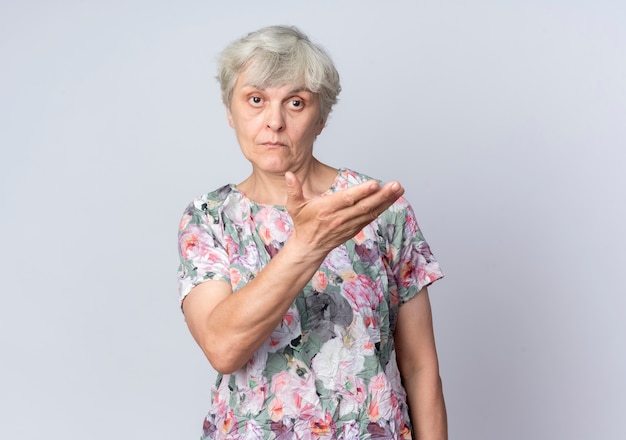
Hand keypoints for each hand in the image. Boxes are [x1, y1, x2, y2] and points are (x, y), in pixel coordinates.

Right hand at [284, 172, 403, 254]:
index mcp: (326, 210)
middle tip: (396, 185)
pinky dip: (382, 208)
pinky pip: (370, 217)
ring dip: (386, 201)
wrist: (309, 247)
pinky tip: (392, 199)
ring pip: (370, 212)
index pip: (346, 200)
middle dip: (382, 196)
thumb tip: (289, 175)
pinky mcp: (355, 228)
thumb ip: (293, 190)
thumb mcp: (294, 207)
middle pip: (363, 206)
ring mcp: (349, 225)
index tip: (374, 184)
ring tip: (398, 189)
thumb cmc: (303, 223)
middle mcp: (340, 218)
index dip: (361, 192)